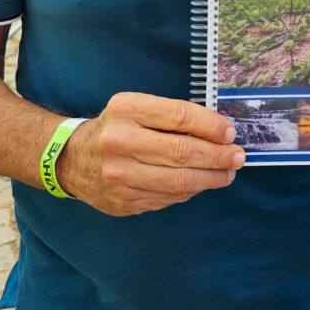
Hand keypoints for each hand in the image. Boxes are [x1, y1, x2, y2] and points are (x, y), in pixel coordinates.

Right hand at [55, 92, 245, 215]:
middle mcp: (120, 141)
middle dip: (217, 155)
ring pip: (179, 180)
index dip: (211, 126)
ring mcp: (120, 175)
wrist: (72, 159)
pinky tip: (203, 183)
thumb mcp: (136, 108)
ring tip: (228, 172)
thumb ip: (172, 116)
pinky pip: (168, 197)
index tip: (230, 132)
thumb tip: (218, 131)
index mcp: (127, 109)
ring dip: (211, 177)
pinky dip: (191, 190)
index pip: (180, 116)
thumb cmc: (115, 127)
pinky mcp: (124, 201)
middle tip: (238, 156)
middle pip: (182, 152)